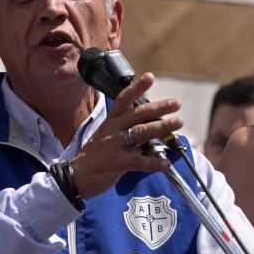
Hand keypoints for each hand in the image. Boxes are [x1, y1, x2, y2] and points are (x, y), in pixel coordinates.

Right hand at [71, 72, 182, 198]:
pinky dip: (154, 163)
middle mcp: (113, 130)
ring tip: (178, 122)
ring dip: (161, 127)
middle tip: (176, 103)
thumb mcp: (107, 136)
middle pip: (138, 114)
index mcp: (111, 121)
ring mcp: (115, 145)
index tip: (150, 77)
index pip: (124, 99)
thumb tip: (150, 127)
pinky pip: (139, 161)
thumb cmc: (94, 156)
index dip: (137, 87)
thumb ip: (126, 130)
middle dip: (158, 107)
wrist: (75, 176)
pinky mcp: (117, 163)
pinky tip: (166, 163)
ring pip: (141, 133)